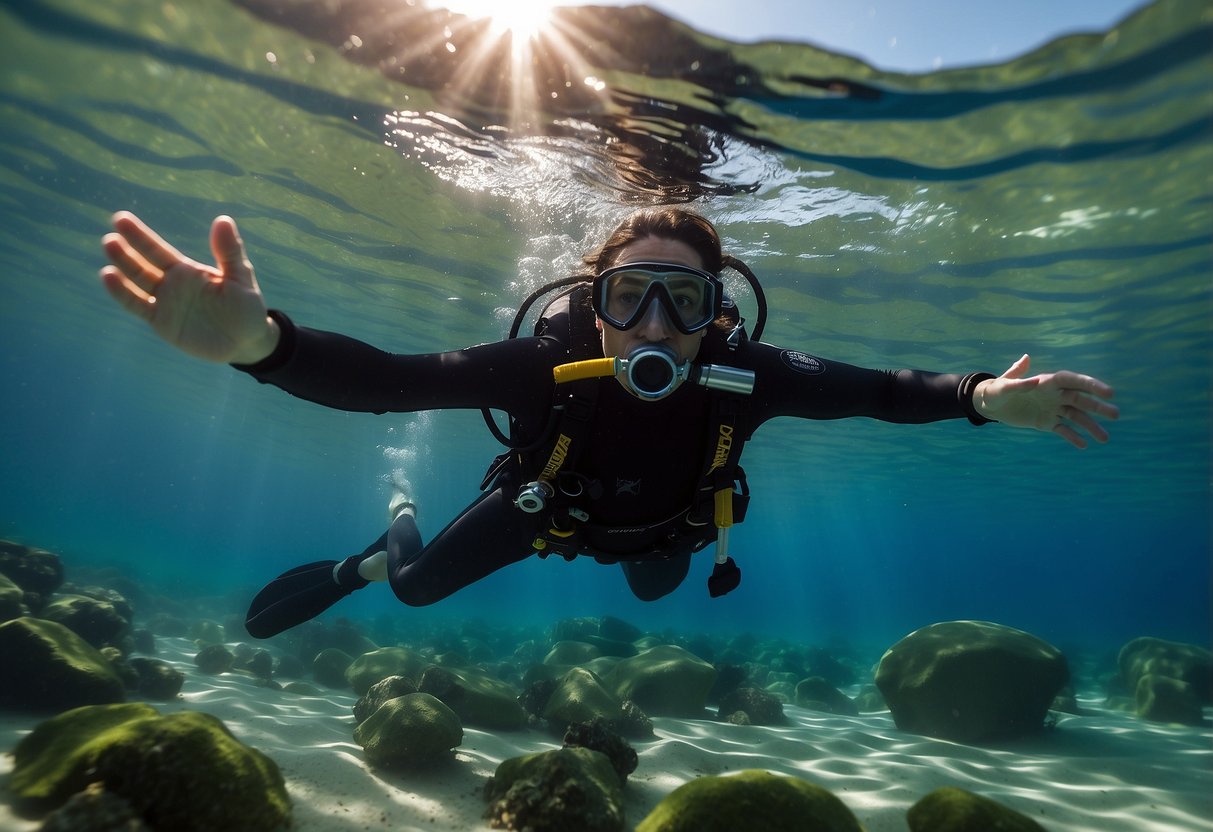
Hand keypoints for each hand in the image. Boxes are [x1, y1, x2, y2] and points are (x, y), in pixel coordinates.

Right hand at [100, 212, 278, 363]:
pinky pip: (137, 306)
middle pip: (143, 263)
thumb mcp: (240, 277)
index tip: (121, 218)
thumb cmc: (246, 307)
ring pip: (138, 282)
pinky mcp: (161, 322)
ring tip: (109, 252)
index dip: (140, 235)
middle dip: (126, 250)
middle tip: (110, 237)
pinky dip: (123, 293)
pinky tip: (108, 277)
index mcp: (188, 270)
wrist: (247, 341)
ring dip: (122, 267)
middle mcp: (171, 284)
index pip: (158, 249)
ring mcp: (164, 303)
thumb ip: (230, 251)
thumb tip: (223, 219)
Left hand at [974, 354, 1118, 448]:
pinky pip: (1063, 430)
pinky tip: (1084, 445)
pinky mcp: (1046, 422)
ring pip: (1076, 417)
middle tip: (1116, 414)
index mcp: (1047, 381)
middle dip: (1098, 407)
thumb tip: (1034, 380)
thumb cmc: (996, 390)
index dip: (1091, 385)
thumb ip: (1018, 381)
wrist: (990, 404)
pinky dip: (1072, 437)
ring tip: (1104, 439)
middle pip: (1080, 400)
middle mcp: (1054, 394)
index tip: (1109, 393)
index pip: (1073, 381)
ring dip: (1091, 426)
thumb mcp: (1003, 386)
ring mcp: (1052, 409)